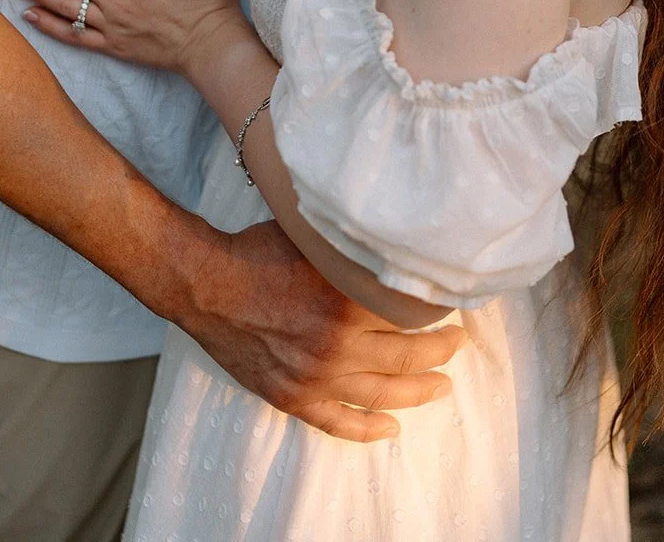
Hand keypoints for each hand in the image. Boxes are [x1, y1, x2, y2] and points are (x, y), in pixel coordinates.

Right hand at [188, 219, 466, 441]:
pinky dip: (368, 429)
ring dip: (419, 391)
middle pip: (408, 355)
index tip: (456, 301)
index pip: (413, 312)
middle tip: (458, 341)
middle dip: (440, 350)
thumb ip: (358, 248)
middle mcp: (336, 344)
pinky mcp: (293, 397)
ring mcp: (315, 376)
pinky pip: (339, 422)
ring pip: (382, 394)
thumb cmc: (261, 249)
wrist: (206, 283)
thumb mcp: (317, 235)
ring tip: (442, 385)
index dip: (439, 308)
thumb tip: (401, 239)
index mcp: (346, 300)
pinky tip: (392, 427)